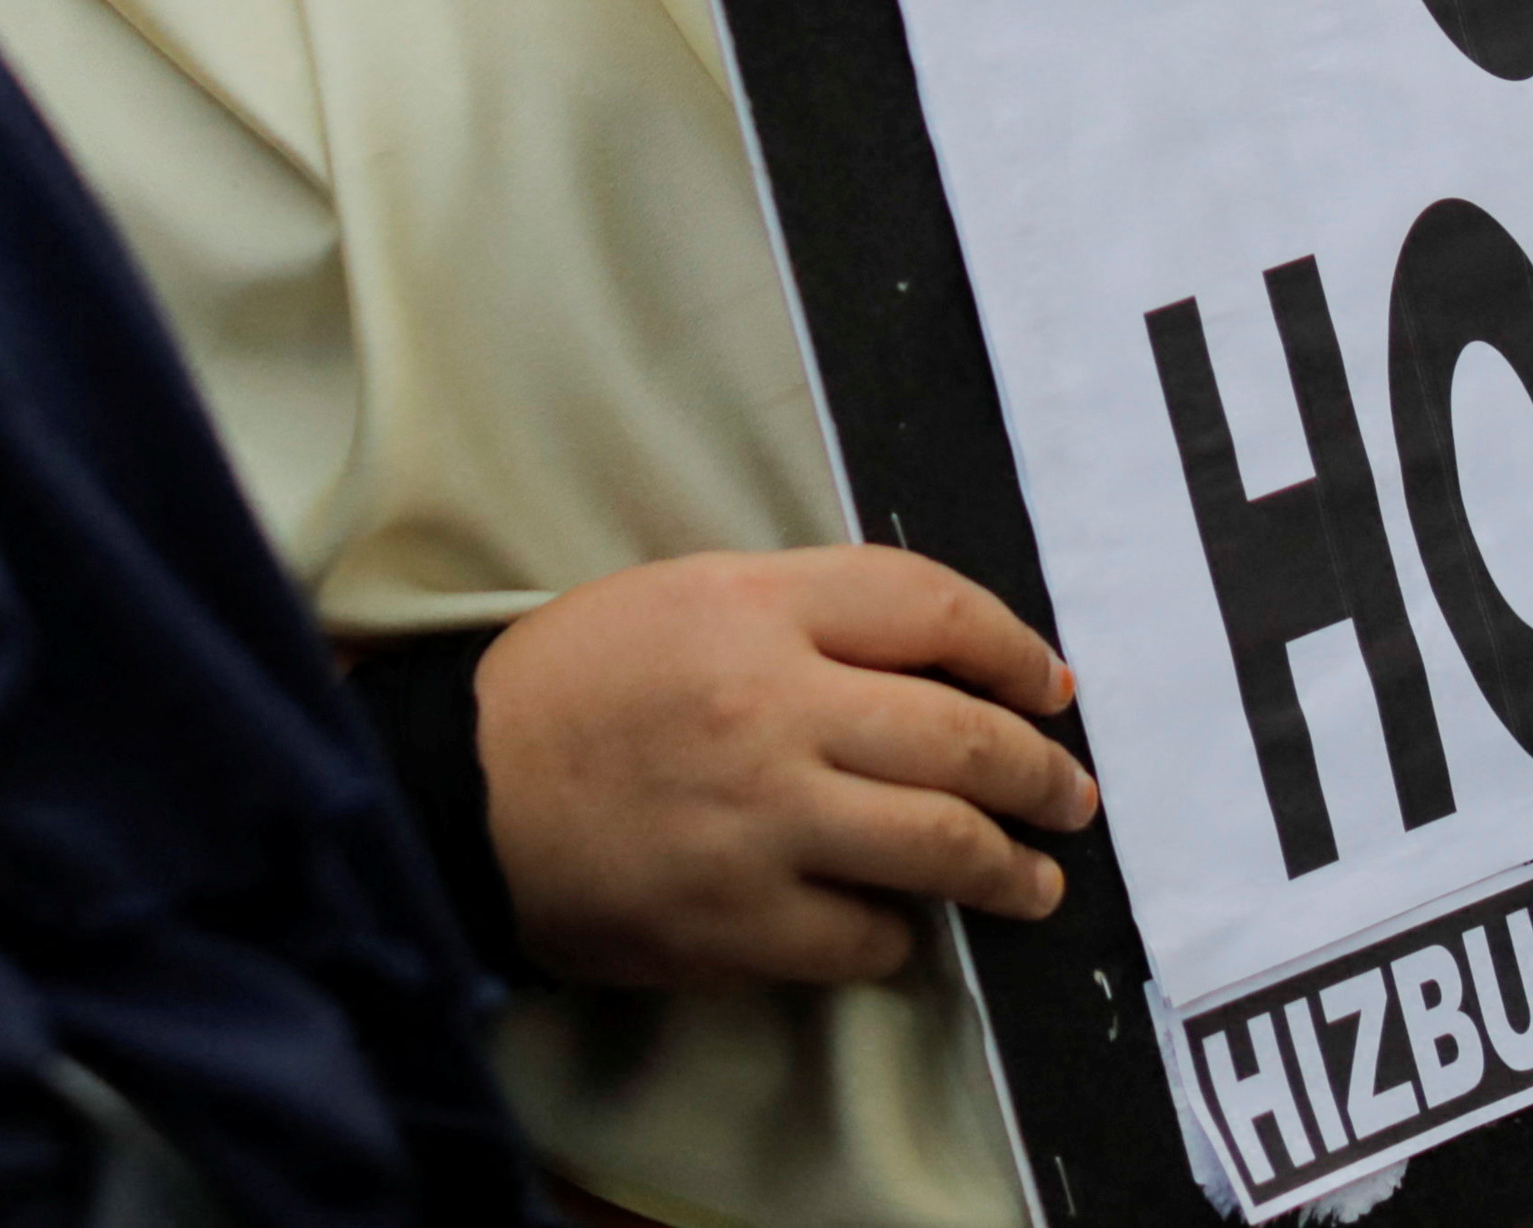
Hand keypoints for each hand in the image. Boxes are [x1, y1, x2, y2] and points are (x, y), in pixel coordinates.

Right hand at [476, 547, 1101, 988]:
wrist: (462, 791)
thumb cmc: (575, 684)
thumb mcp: (689, 595)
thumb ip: (812, 612)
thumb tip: (944, 664)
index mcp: (759, 605)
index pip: (936, 610)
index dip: (1017, 653)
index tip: (1052, 690)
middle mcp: (773, 706)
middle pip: (964, 737)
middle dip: (1042, 775)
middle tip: (1070, 797)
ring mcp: (760, 820)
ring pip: (940, 845)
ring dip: (1007, 869)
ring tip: (1034, 882)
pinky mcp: (736, 920)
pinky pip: (865, 937)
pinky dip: (895, 935)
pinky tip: (900, 927)